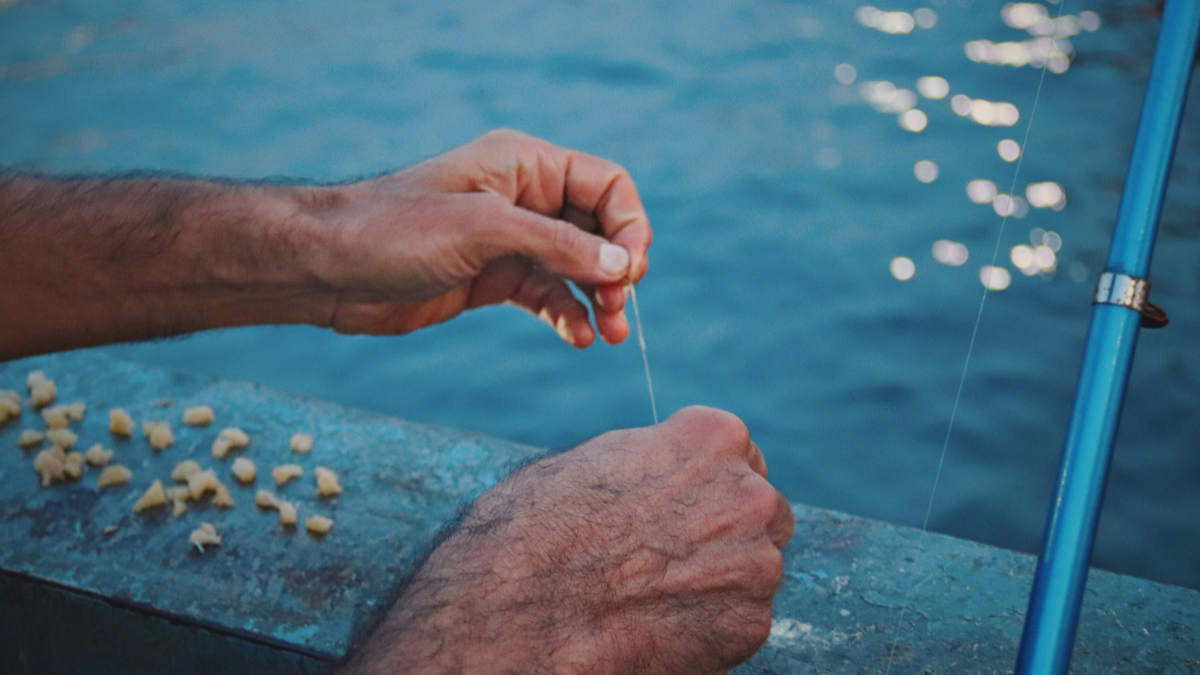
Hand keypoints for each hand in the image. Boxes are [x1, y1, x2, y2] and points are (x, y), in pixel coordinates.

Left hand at [305, 129, 651, 346]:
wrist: (327, 268)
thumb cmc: (395, 230)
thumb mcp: (483, 229)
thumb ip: (557, 244)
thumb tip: (622, 264)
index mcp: (525, 164)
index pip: (605, 184)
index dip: (629, 224)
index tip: (631, 269)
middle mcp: (524, 198)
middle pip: (598, 229)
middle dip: (617, 268)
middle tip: (618, 309)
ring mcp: (510, 241)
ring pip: (578, 267)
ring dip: (599, 299)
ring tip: (608, 334)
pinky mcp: (493, 279)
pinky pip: (548, 296)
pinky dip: (567, 315)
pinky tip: (577, 339)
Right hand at [344, 407, 795, 674]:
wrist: (510, 617)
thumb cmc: (531, 530)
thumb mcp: (589, 461)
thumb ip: (648, 459)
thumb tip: (663, 468)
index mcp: (711, 438)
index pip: (738, 452)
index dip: (704, 482)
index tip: (677, 504)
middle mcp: (747, 494)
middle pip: (759, 509)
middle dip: (724, 528)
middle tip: (668, 554)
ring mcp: (755, 563)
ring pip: (755, 567)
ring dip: (719, 578)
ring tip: (651, 594)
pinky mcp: (748, 626)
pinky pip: (740, 620)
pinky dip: (709, 627)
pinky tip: (655, 626)